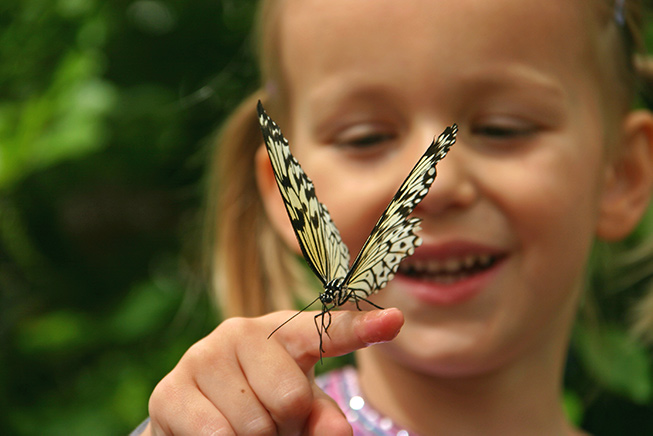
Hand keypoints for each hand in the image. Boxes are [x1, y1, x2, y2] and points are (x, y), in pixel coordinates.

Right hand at [143, 308, 403, 434]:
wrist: (196, 418)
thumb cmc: (259, 406)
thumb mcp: (300, 411)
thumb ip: (323, 419)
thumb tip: (338, 432)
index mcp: (281, 331)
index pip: (325, 330)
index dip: (360, 329)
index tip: (394, 322)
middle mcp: (240, 332)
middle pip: (290, 400)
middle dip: (286, 428)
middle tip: (272, 425)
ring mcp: (202, 357)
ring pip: (253, 425)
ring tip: (244, 430)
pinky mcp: (169, 391)